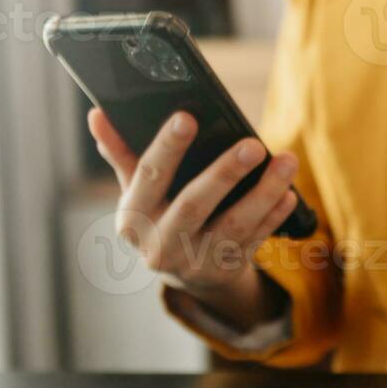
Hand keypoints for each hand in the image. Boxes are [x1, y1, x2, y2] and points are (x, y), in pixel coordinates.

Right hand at [88, 109, 297, 325]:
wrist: (184, 272)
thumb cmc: (160, 214)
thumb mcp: (138, 191)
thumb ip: (121, 154)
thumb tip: (97, 114)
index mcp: (132, 218)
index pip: (148, 176)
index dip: (167, 147)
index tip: (187, 116)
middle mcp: (159, 244)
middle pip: (193, 204)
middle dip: (224, 173)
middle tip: (252, 144)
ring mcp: (194, 262)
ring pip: (233, 225)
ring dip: (263, 193)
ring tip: (286, 161)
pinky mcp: (225, 270)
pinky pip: (254, 240)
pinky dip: (273, 216)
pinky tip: (289, 194)